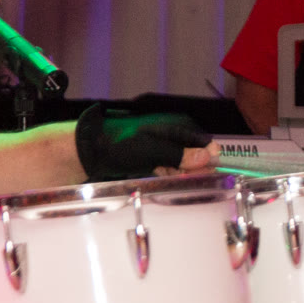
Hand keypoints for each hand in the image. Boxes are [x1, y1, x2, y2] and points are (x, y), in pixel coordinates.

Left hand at [74, 106, 211, 181]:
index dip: (207, 161)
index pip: (206, 144)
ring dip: (179, 174)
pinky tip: (157, 174)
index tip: (202, 174)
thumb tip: (208, 157)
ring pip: (185, 166)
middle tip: (175, 174)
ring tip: (161, 172)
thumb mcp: (153, 150)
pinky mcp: (158, 158)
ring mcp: (166, 148)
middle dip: (191, 170)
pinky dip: (168, 175)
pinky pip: (172, 169)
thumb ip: (181, 154)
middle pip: (197, 157)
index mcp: (177, 127)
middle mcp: (176, 136)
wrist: (94, 149)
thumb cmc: (122, 144)